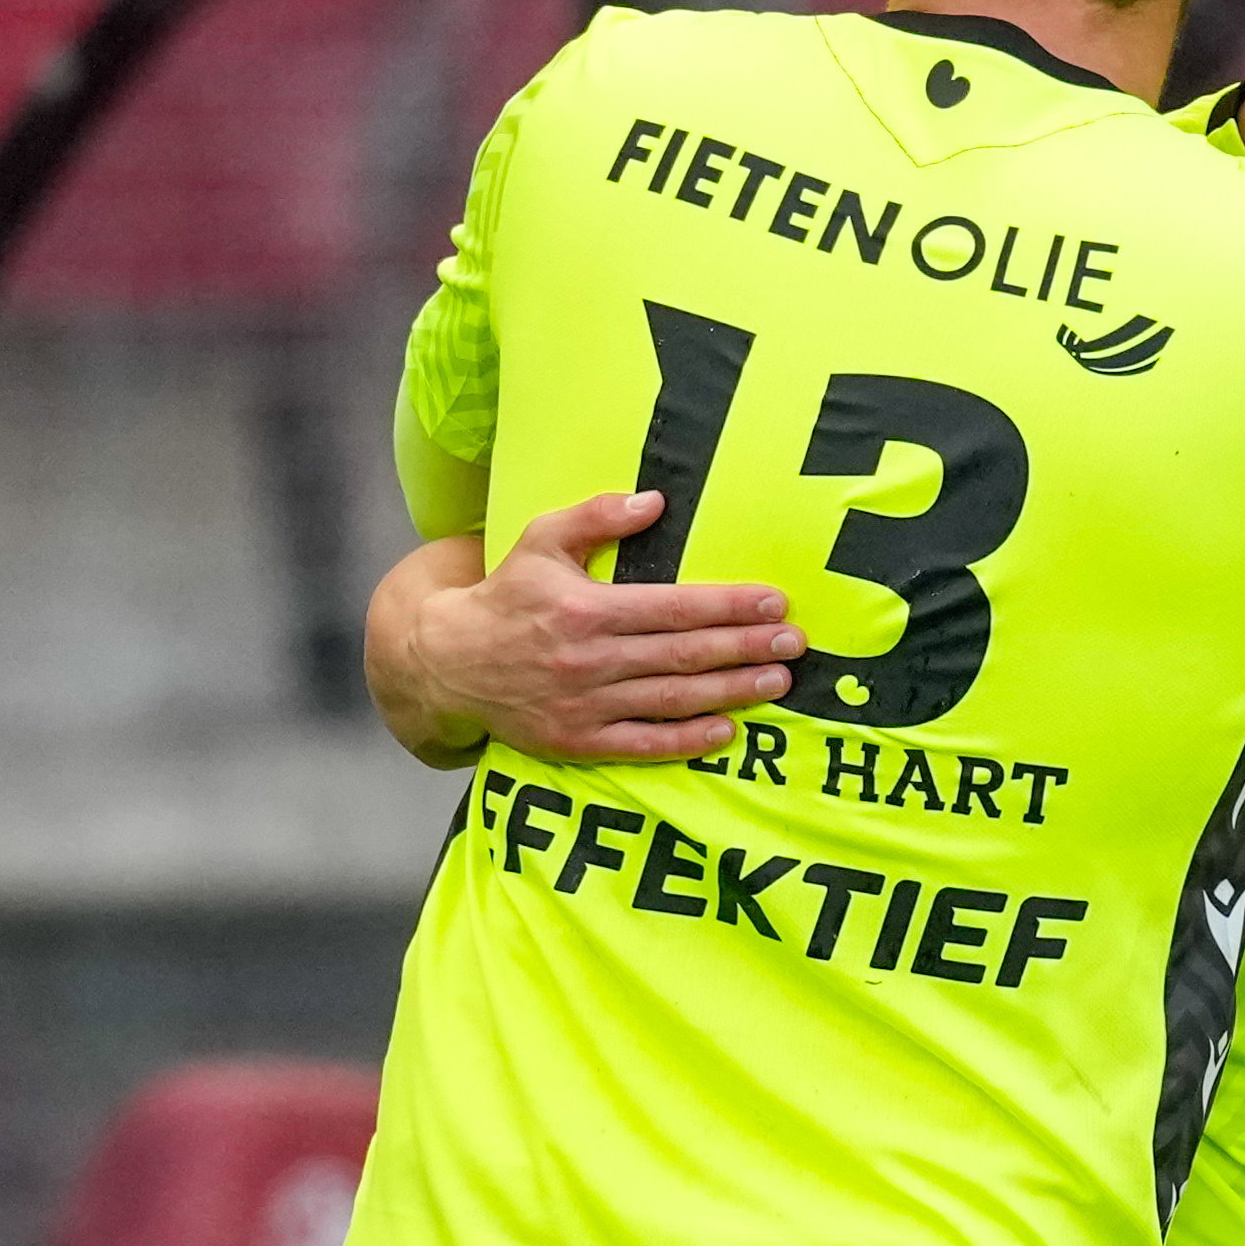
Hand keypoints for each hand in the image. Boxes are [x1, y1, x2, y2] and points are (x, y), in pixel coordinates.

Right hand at [380, 494, 799, 768]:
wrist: (449, 663)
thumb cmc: (506, 595)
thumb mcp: (541, 540)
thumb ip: (596, 517)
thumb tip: (655, 502)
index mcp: (587, 608)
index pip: (675, 607)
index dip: (729, 606)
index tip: (775, 603)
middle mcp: (591, 659)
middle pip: (685, 654)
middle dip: (746, 647)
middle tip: (795, 643)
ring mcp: (586, 705)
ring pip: (673, 699)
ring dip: (731, 691)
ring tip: (778, 682)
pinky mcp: (578, 742)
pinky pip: (642, 743)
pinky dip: (686, 739)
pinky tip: (726, 729)